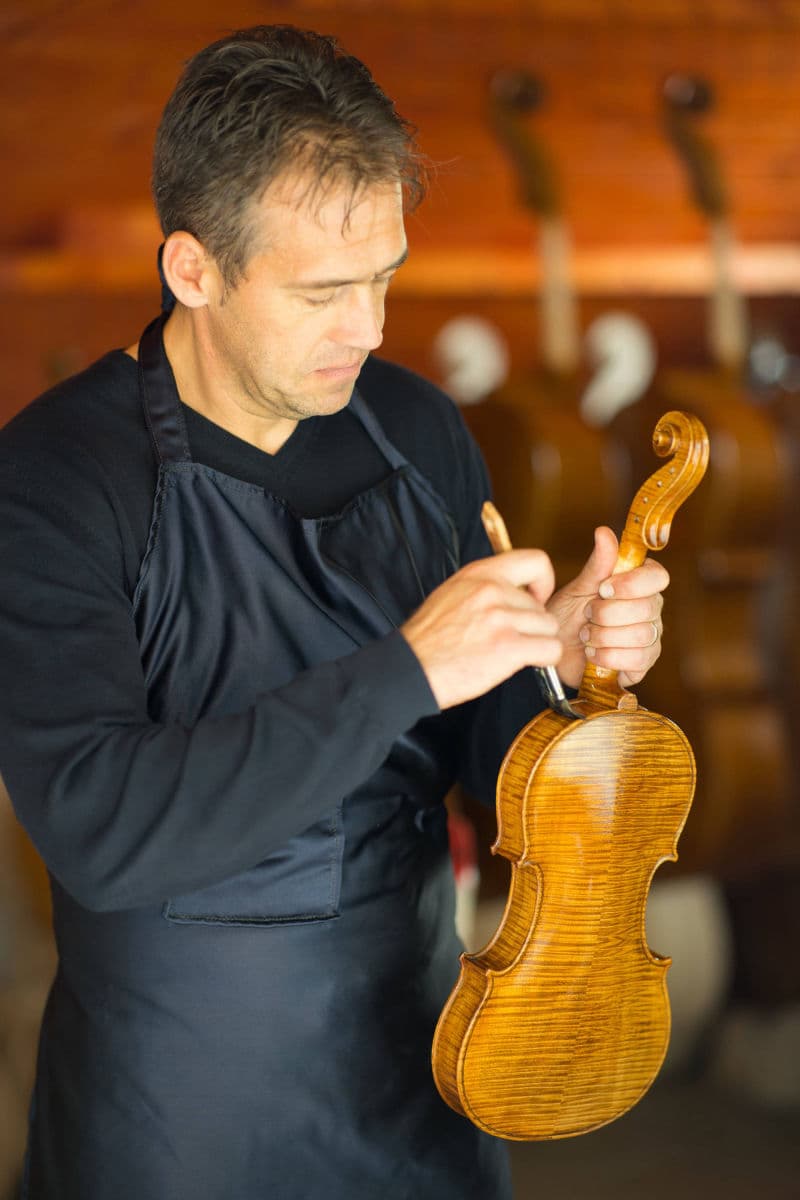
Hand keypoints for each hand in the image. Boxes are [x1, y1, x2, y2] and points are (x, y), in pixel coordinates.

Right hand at [401, 550, 560, 709]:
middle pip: (542, 605)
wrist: (411, 668)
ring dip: (537, 642)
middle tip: (510, 638)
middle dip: (531, 625)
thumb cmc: (428, 639)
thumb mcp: (453, 592)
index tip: (534, 599)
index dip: (542, 582)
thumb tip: (518, 591)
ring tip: (511, 652)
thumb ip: (486, 586)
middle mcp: (492, 590)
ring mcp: (501, 618)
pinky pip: (551, 649)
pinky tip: (525, 662)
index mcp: (480, 573)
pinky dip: (544, 659)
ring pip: (549, 627)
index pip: (536, 561)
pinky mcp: (508, 647)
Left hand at [548, 526, 668, 688]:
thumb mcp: (578, 589)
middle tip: (587, 615)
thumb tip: (604, 531)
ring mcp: (650, 636)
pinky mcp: (644, 662)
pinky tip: (592, 654)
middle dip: (607, 613)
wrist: (556, 652)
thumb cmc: (568, 616)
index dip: (632, 583)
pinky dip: (608, 656)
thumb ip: (597, 565)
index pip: (657, 576)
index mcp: (639, 584)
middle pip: (647, 607)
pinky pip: (638, 659)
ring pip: (642, 634)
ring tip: (586, 635)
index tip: (604, 588)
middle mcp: (651, 608)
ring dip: (605, 636)